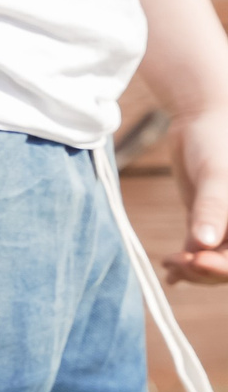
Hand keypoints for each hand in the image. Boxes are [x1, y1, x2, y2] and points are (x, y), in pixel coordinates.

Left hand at [165, 108, 227, 283]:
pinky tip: (169, 271)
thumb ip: (212, 209)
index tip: (198, 262)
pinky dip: (185, 263)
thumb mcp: (216, 175)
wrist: (201, 121)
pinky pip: (199, 251)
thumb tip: (203, 245)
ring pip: (213, 262)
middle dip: (206, 270)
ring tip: (168, 262)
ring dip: (192, 269)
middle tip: (177, 263)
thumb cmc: (217, 142)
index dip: (225, 267)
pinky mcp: (207, 224)